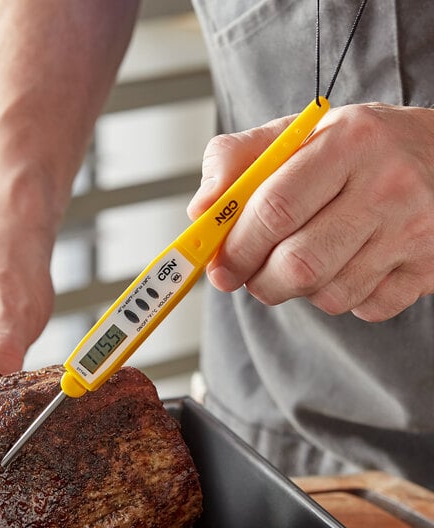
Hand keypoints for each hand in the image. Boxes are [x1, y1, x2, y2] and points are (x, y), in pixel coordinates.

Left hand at [187, 103, 433, 320]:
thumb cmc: (356, 149)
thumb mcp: (297, 135)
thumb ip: (238, 161)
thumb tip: (200, 210)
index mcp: (347, 142)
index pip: (274, 209)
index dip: (236, 247)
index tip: (218, 266)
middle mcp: (388, 186)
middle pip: (299, 264)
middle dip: (259, 281)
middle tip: (248, 276)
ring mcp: (414, 232)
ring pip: (329, 295)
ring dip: (299, 289)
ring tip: (304, 259)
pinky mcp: (428, 269)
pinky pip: (363, 308)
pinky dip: (341, 297)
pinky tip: (346, 265)